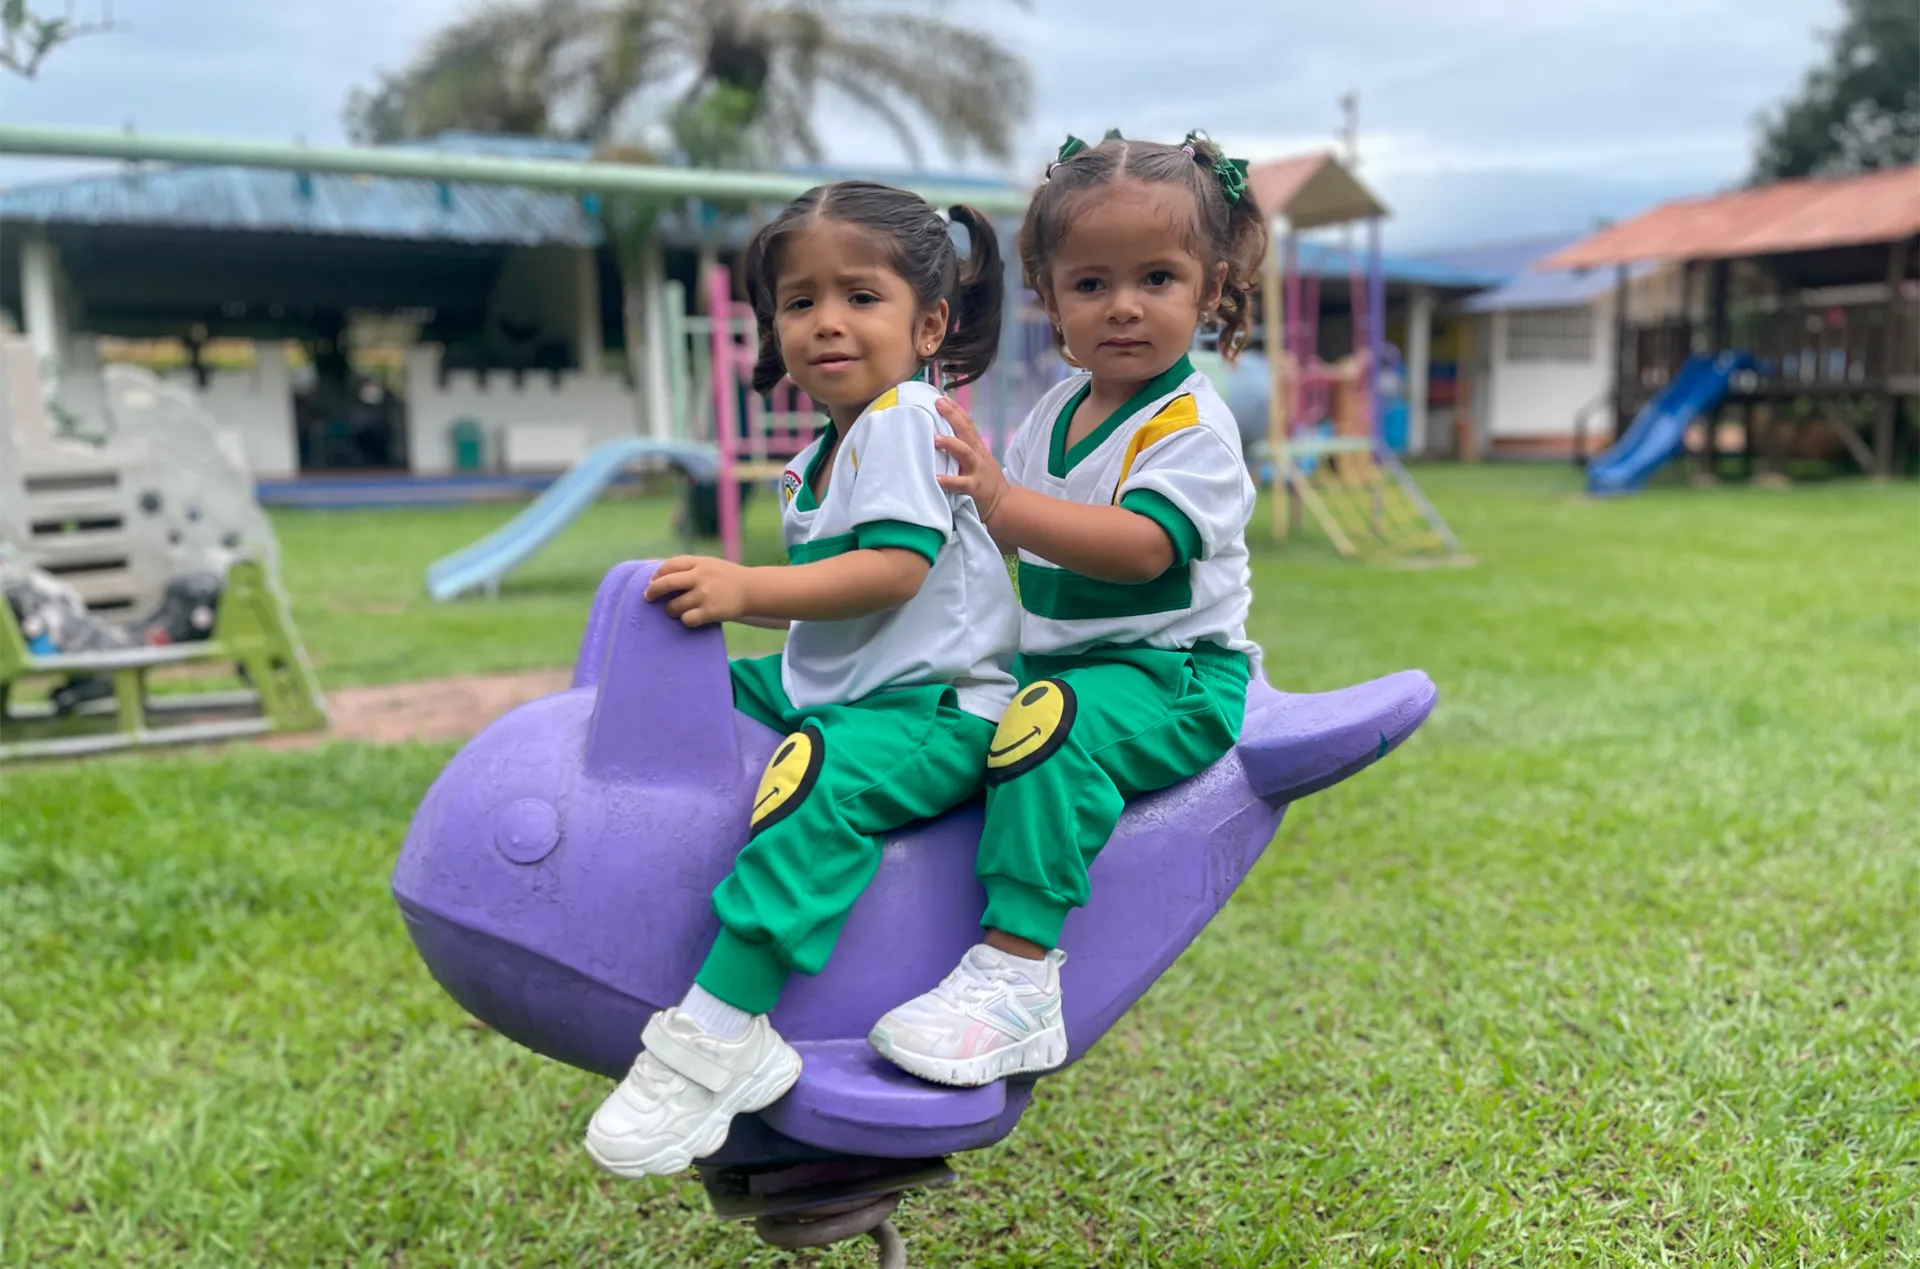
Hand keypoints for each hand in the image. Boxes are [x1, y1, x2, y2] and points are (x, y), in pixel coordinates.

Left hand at [644, 556, 754, 626]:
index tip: (652, 582)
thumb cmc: (726, 577)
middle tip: (649, 597)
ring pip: (674, 605)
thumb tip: (657, 574)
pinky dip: (685, 620)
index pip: (669, 566)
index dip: (656, 575)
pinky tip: (690, 617)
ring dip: (670, 610)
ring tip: (675, 610)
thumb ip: (687, 566)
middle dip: (653, 592)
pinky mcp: (710, 611)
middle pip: (666, 584)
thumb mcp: (708, 564)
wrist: (751, 590)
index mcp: (699, 563)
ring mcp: (705, 595)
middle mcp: (700, 577)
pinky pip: (687, 619)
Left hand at [933, 397, 1008, 524]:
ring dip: (951, 444)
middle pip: (966, 431)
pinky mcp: (974, 488)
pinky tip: (937, 478)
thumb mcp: (977, 458)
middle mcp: (976, 454)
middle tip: (938, 404)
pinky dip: (949, 481)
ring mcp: (976, 470)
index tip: (941, 397)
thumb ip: (963, 446)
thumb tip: (939, 433)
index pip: (966, 423)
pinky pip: (961, 484)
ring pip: (965, 453)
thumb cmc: (984, 479)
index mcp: (976, 447)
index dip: (955, 409)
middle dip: (953, 416)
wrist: (1002, 502)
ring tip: (935, 439)